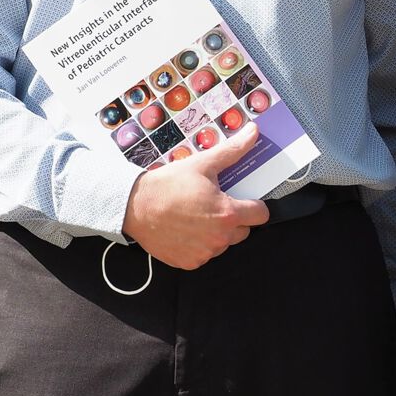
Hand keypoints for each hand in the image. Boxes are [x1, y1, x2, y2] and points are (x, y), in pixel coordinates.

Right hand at [121, 123, 271, 269]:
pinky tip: (185, 229)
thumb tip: (253, 132)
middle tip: (213, 205)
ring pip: (223, 243)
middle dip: (234, 218)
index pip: (260, 215)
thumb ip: (232, 150)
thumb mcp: (202, 164)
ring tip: (196, 216)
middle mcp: (220, 238)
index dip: (254, 205)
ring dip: (217, 233)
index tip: (243, 200)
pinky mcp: (190, 262)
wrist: (135, 206)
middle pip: (244, 231)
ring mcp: (205, 253)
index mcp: (228, 213)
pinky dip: (199, 245)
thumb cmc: (169, 184)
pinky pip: (204, 255)